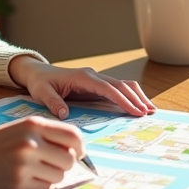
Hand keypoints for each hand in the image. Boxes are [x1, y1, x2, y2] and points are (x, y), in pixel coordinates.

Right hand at [0, 117, 84, 188]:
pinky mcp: (18, 186)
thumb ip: (49, 134)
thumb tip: (79, 151)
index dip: (80, 146)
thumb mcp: (22, 128)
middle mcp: (31, 143)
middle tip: (50, 163)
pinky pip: (45, 188)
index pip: (73, 136)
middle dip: (65, 163)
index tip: (78, 152)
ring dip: (51, 175)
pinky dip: (40, 185)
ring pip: (59, 176)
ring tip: (33, 170)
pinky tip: (24, 178)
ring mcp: (24, 166)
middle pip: (69, 160)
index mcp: (33, 125)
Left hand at [7, 55, 155, 119]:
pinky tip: (138, 107)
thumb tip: (64, 115)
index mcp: (83, 78)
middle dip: (136, 98)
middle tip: (149, 113)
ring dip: (137, 96)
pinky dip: (130, 97)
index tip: (135, 110)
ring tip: (150, 110)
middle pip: (121, 85)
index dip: (123, 99)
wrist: (38, 73)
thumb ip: (53, 103)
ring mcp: (96, 80)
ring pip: (123, 85)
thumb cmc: (40, 83)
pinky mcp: (97, 86)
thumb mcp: (41, 93)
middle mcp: (93, 76)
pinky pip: (117, 90)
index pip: (108, 88)